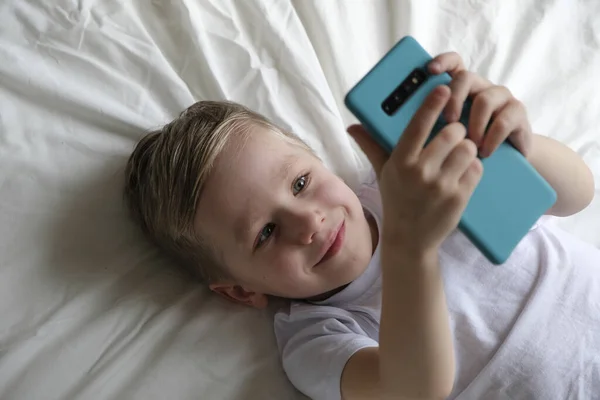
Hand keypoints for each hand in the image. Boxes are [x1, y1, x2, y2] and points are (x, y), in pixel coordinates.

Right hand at [348, 86, 482, 253]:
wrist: (409, 239)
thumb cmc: (396, 200)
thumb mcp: (383, 173)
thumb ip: (371, 146)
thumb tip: (352, 127)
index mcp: (400, 162)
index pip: (419, 124)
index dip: (433, 103)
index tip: (444, 88)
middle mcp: (420, 172)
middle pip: (452, 132)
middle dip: (455, 131)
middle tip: (452, 136)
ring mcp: (441, 186)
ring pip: (468, 148)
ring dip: (467, 149)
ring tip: (457, 157)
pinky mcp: (459, 197)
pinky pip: (476, 169)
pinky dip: (473, 169)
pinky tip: (461, 175)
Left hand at [429, 53, 532, 157]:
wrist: (504, 161)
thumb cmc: (467, 146)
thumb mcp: (445, 136)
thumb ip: (427, 126)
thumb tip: (395, 127)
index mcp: (462, 89)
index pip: (455, 63)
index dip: (443, 61)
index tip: (431, 70)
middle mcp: (481, 87)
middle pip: (466, 77)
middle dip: (454, 98)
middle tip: (448, 121)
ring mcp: (501, 98)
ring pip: (485, 99)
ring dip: (475, 124)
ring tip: (470, 144)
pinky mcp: (517, 113)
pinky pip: (504, 120)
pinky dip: (492, 138)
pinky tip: (484, 151)